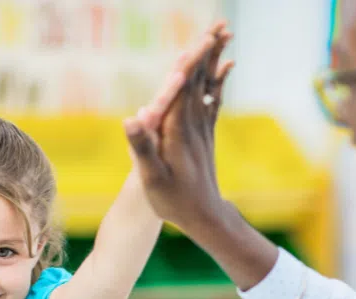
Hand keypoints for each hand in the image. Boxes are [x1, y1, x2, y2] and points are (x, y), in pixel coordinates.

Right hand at [124, 20, 234, 231]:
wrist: (204, 217)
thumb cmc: (174, 201)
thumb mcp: (153, 178)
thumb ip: (143, 148)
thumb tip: (130, 119)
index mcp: (179, 130)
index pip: (187, 88)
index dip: (195, 62)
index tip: (204, 37)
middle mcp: (194, 124)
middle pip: (202, 80)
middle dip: (210, 51)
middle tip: (221, 24)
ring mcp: (202, 128)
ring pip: (208, 86)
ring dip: (215, 60)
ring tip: (224, 35)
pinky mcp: (204, 135)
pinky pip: (213, 100)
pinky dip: (218, 80)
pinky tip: (225, 68)